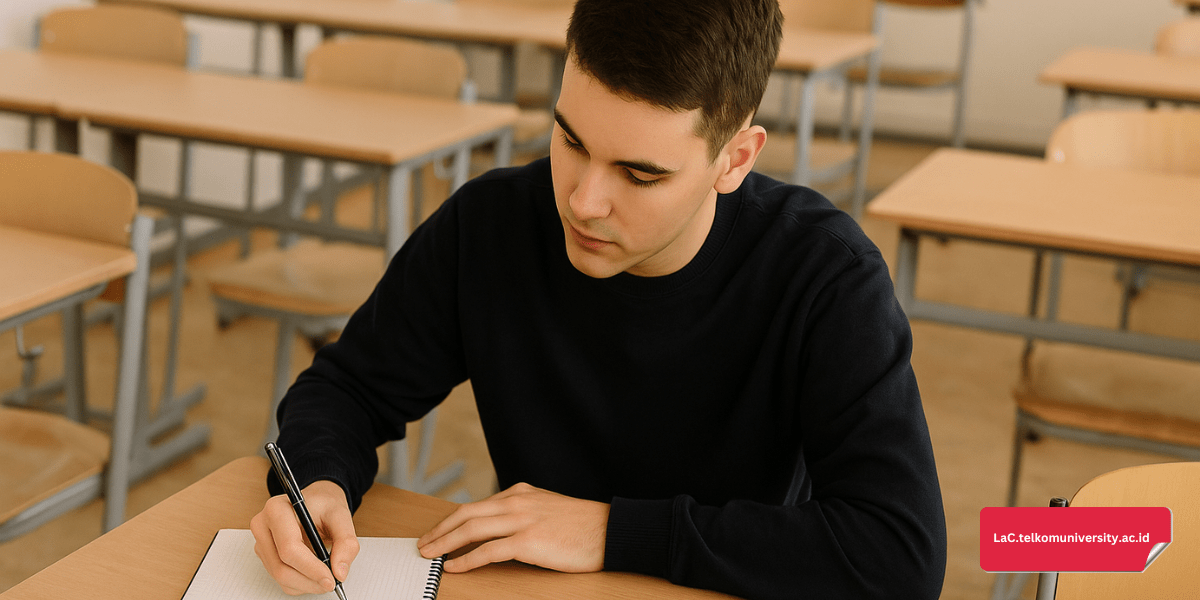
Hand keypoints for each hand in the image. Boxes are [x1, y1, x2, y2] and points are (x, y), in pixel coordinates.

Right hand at [250, 480, 359, 594]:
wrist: (317, 503)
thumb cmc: (324, 506)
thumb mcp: (341, 516)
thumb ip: (346, 542)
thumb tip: (339, 571)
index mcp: (276, 509)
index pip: (289, 548)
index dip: (311, 568)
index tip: (331, 578)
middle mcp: (263, 527)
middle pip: (281, 567)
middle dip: (310, 580)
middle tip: (332, 582)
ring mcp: (262, 544)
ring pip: (281, 577)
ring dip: (307, 584)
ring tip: (327, 576)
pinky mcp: (266, 557)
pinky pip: (282, 581)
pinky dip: (302, 584)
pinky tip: (315, 573)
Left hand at [417, 482, 608, 572]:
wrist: (609, 530)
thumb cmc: (583, 525)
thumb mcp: (548, 509)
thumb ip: (524, 512)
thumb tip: (501, 528)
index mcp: (520, 493)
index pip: (476, 505)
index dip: (451, 520)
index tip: (437, 531)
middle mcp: (517, 502)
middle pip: (466, 514)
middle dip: (440, 530)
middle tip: (423, 544)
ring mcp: (521, 520)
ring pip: (471, 529)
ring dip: (445, 543)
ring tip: (430, 555)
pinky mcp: (528, 541)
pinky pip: (488, 551)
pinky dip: (466, 559)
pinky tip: (454, 567)